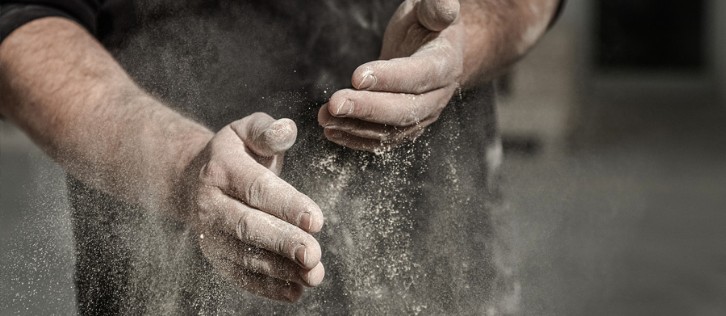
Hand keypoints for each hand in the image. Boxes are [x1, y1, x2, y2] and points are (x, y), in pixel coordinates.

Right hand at [182, 112, 324, 301]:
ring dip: (280, 269)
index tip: (316, 220)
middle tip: (313, 254)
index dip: (287, 205)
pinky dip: (268, 287)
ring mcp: (211, 235)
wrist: (192, 180)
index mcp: (221, 169)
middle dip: (283, 242)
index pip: (256, 189)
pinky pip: (241, 276)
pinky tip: (296, 291)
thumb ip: (267, 130)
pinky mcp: (217, 258)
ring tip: (313, 274)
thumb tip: (286, 130)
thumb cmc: (235, 154)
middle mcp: (210, 205)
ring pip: (245, 256)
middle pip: (247, 226)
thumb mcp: (246, 131)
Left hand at [319, 0, 463, 151]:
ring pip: (391, 131)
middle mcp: (438, 96)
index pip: (419, 75)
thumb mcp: (429, 10)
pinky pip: (382, 140)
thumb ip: (435, 9)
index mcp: (445, 63)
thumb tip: (441, 10)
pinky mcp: (406, 127)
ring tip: (326, 117)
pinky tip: (333, 131)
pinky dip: (356, 138)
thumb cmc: (426, 26)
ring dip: (356, 127)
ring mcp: (423, 116)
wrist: (435, 50)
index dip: (390, 78)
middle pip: (404, 111)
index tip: (357, 77)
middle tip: (336, 104)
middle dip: (367, 109)